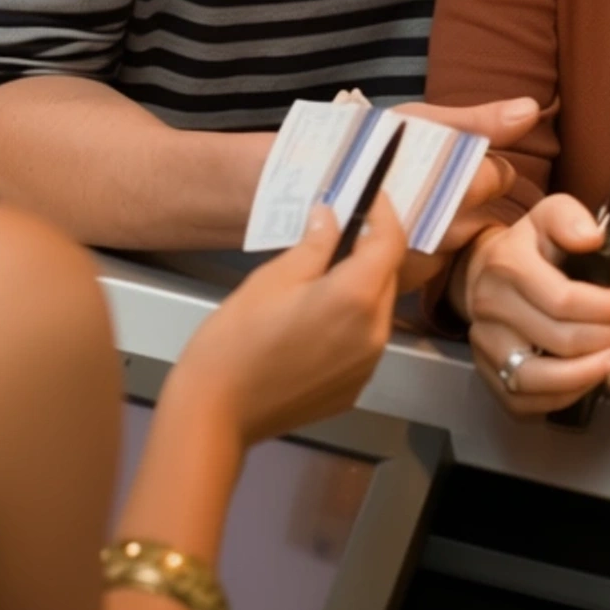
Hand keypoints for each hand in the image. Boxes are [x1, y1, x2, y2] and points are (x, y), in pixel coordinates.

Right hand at [164, 194, 404, 446]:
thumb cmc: (237, 338)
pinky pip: (364, 343)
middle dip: (371, 251)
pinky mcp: (354, 389)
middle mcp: (374, 333)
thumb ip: (314, 244)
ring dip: (362, 288)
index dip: (384, 214)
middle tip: (341, 231)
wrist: (218, 411)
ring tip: (324, 277)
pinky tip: (317, 321)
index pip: (391, 242)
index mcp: (355, 297)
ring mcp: (367, 366)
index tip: (369, 198)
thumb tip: (332, 216)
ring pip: (378, 311)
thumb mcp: (273, 278)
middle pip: (388, 277)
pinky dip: (352, 322)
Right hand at [462, 195, 609, 415]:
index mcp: (506, 265)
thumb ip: (571, 218)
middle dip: (607, 341)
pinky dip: (567, 394)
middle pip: (558, 340)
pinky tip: (593, 376)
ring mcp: (485, 345)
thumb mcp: (550, 215)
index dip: (607, 309)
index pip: (564, 299)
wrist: (488, 274)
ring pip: (540, 377)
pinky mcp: (489, 374)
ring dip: (589, 373)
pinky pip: (529, 399)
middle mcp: (488, 307)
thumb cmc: (532, 247)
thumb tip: (592, 237)